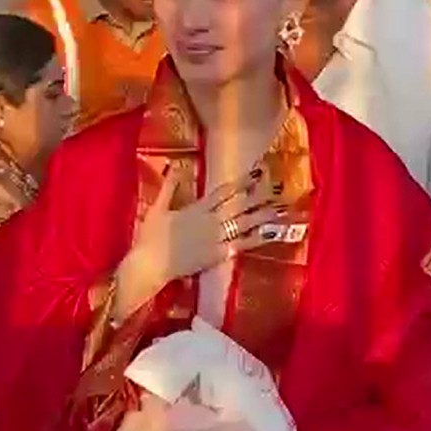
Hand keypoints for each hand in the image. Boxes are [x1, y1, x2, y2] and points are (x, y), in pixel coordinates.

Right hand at [115, 167, 282, 316]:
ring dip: (262, 217)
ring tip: (279, 210)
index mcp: (197, 209)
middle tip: (277, 189)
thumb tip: (176, 166)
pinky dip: (254, 240)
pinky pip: (239, 246)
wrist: (150, 265)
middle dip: (258, 197)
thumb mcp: (158, 208)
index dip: (241, 182)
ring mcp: (215, 239)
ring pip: (244, 225)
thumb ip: (169, 186)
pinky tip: (268, 235)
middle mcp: (210, 222)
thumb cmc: (150, 237)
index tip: (256, 174)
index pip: (223, 192)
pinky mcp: (217, 256)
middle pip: (239, 206)